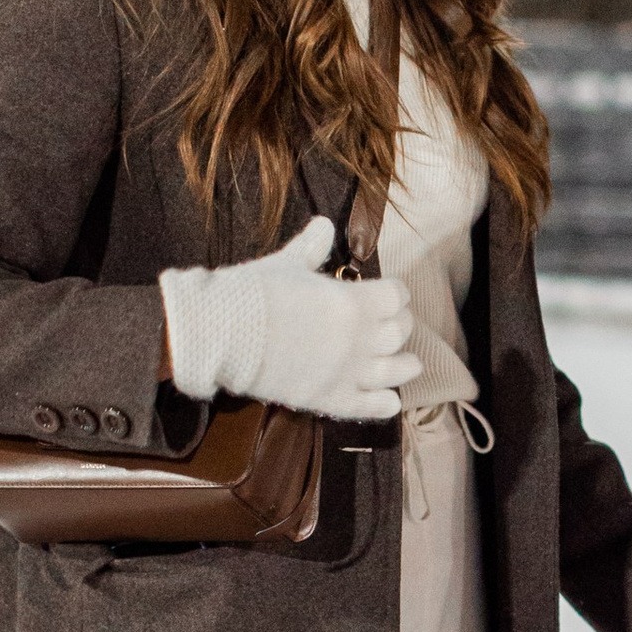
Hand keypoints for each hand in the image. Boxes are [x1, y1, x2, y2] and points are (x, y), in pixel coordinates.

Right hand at [158, 220, 417, 422]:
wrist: (224, 333)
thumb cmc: (255, 292)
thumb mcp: (287, 264)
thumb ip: (311, 248)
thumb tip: (323, 225)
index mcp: (354, 301)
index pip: (397, 297)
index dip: (396, 295)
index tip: (390, 295)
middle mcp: (359, 338)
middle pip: (401, 332)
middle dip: (401, 326)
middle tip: (394, 326)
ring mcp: (347, 372)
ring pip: (397, 371)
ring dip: (405, 366)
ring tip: (408, 364)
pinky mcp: (331, 400)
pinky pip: (373, 407)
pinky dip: (386, 404)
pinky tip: (390, 400)